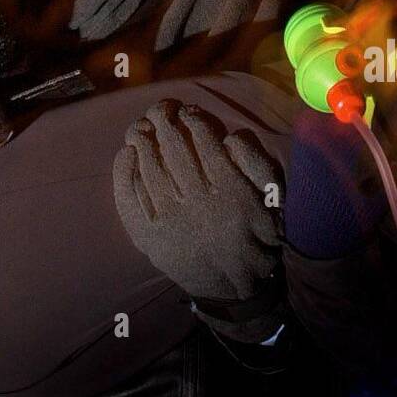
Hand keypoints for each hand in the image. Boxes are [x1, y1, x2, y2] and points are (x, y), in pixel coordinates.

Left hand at [113, 100, 282, 323]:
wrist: (235, 287)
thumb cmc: (256, 237)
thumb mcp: (272, 200)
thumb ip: (256, 163)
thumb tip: (230, 136)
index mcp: (229, 189)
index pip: (203, 139)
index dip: (193, 118)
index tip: (189, 110)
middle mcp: (197, 201)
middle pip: (173, 146)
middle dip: (164, 119)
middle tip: (160, 109)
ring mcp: (169, 219)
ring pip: (149, 166)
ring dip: (142, 138)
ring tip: (141, 125)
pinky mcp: (148, 236)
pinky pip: (130, 196)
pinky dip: (124, 171)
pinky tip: (126, 153)